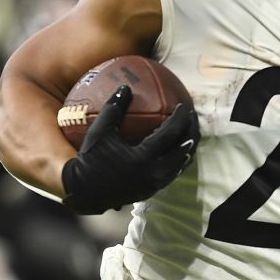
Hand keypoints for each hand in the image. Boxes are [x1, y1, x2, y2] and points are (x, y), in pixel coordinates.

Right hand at [61, 85, 198, 214]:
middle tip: (192, 115)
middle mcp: (155, 172)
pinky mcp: (156, 189)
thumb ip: (113, 109)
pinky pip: (176, 170)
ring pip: (184, 161)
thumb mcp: (99, 133)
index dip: (181, 117)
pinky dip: (181, 156)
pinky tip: (179, 145)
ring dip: (189, 143)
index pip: (172, 133)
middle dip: (192, 129)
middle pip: (185, 147)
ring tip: (189, 128)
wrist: (87, 192)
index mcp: (144, 157)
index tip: (183, 105)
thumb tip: (125, 87)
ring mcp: (157, 183)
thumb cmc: (91, 160)